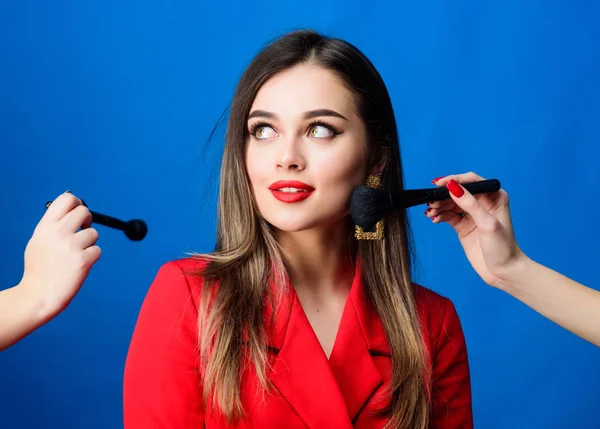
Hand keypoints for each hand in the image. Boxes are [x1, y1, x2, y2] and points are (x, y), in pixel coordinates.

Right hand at [18, 191, 100, 319]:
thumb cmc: (39, 269)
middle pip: (84, 212)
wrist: (38, 296)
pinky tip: (78, 266)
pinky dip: (91, 258)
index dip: (77, 202)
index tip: (78, 211)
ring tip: (75, 255)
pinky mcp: (83, 260)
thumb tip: (72, 209)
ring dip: (89, 244)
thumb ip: (54, 225)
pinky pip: (97, 251)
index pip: (66, 199)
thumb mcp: (39, 240)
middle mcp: (58, 232)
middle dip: (87, 221)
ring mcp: (71, 246)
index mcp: (46, 226)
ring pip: (94, 233)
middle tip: (82, 232)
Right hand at [425, 172, 525, 287]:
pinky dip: (440, 216)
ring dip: (439, 206)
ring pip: (451, 203)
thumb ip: (469, 204)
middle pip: (458, 192)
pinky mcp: (463, 226)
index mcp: (494, 197)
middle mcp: (483, 203)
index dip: (454, 180)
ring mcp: (472, 215)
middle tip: (431, 202)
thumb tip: (452, 187)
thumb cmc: (503, 248)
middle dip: (443, 195)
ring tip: (431, 212)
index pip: (471, 181)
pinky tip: (434, 219)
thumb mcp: (487, 223)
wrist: (503, 272)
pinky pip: (448, 216)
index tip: (439, 183)